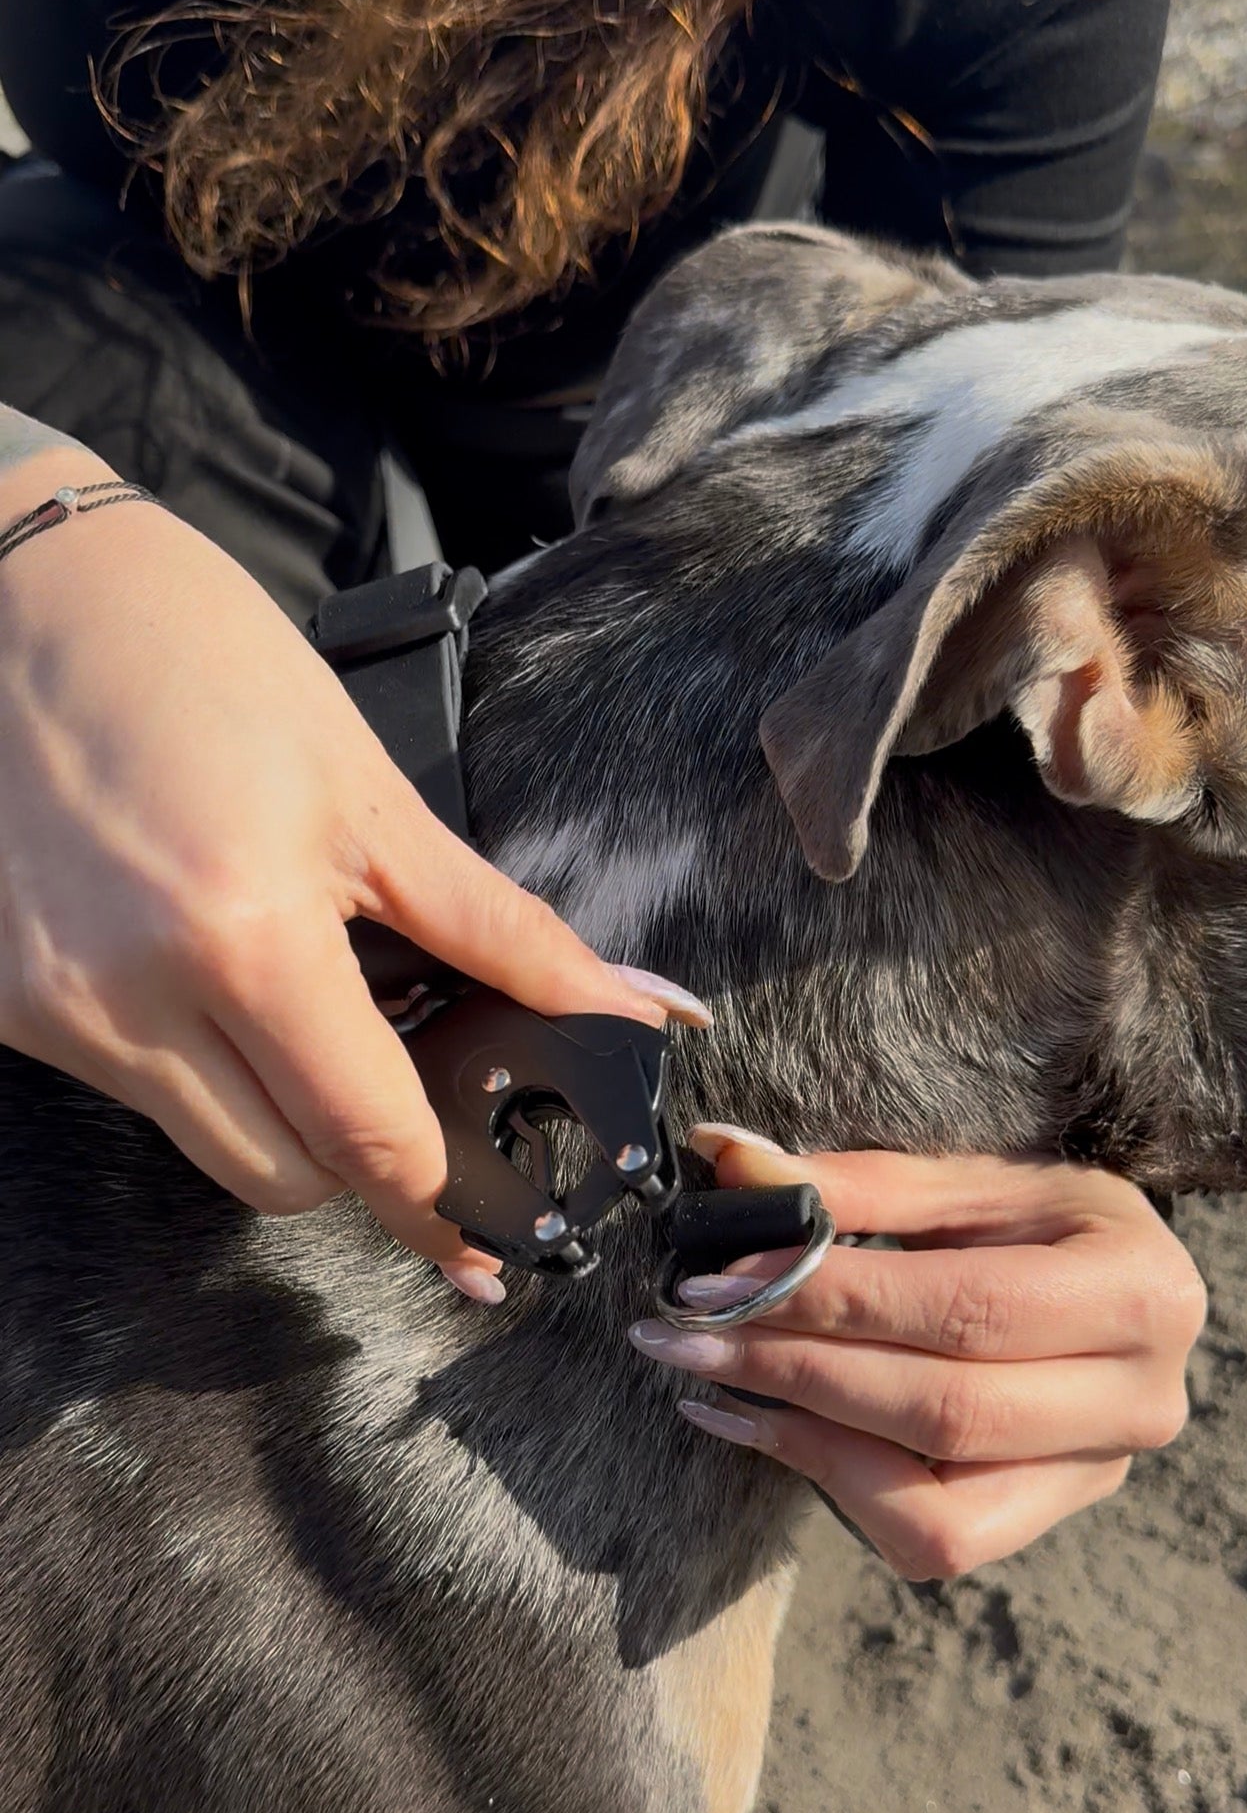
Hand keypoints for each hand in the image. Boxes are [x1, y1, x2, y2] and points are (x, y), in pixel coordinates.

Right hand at [0, 447, 705, 1286]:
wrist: (17, 590)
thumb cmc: (198, 659)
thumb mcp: (370, 792)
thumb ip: (500, 927)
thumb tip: (619, 1005)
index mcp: (240, 937)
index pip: (366, 1138)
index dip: (441, 1189)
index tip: (487, 1221)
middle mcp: (128, 1000)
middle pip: (284, 1179)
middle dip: (360, 1153)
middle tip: (396, 1069)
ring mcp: (54, 1012)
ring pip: (207, 1144)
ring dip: (277, 1108)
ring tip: (293, 992)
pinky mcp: (9, 1005)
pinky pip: (135, 1085)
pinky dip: (194, 1057)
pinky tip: (205, 963)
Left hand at [630, 1128, 1206, 1576]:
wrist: (1116, 1288)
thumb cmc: (1044, 1222)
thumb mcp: (974, 1184)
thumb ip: (859, 1185)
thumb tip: (726, 1155)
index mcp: (1140, 1292)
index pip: (962, 1309)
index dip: (834, 1300)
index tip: (719, 1279)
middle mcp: (1140, 1401)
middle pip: (942, 1409)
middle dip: (794, 1370)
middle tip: (681, 1331)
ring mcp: (1098, 1478)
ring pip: (936, 1508)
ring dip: (805, 1442)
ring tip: (707, 1379)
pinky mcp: (1045, 1519)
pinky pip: (928, 1540)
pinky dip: (833, 1483)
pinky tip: (759, 1423)